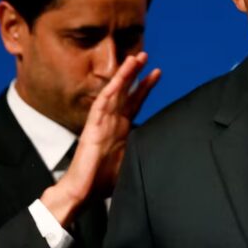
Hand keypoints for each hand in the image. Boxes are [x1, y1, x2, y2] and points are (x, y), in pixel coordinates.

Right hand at [41, 52, 160, 225]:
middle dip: (135, 73)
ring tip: (134, 59)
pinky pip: (100, 106)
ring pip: (113, 93)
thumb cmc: (104, 180)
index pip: (135, 102)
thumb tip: (164, 147)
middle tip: (145, 55)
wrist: (83, 192)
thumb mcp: (131, 161)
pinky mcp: (91, 128)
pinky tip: (118, 80)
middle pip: (125, 91)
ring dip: (123, 75)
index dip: (145, 87)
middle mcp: (111, 122)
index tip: (157, 72)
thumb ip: (143, 149)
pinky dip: (109, 92)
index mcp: (120, 128)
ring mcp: (101, 123)